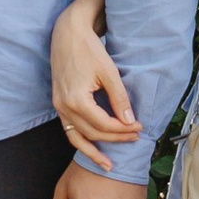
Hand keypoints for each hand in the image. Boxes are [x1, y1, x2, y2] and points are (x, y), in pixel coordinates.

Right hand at [51, 0, 139, 170]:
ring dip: (93, 151)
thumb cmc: (88, 48)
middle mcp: (64, 107)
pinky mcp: (58, 104)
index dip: (124, 130)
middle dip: (115, 138)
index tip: (140, 127)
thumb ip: (119, 99)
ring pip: (77, 137)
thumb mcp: (108, 72)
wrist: (67, 33)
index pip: (104, 125)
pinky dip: (81, 141)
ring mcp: (58, 107)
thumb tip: (130, 122)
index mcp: (76, 100)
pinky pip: (69, 129)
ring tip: (108, 165)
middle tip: (135, 138)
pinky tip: (92, 148)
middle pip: (92, 133)